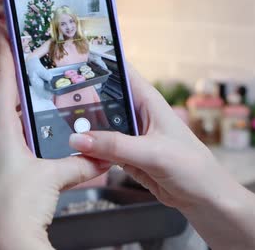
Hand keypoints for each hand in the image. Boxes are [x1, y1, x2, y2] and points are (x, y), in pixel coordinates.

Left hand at [0, 29, 109, 249]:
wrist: (4, 244)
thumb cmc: (14, 208)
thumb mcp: (52, 179)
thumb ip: (79, 165)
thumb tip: (102, 160)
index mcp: (1, 133)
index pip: (2, 82)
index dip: (4, 53)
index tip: (3, 29)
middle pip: (10, 102)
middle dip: (23, 82)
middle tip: (36, 62)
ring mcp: (0, 161)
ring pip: (19, 127)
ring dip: (32, 114)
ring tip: (51, 100)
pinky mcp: (8, 177)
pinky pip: (25, 149)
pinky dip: (38, 141)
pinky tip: (55, 145)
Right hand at [68, 68, 254, 249]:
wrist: (204, 199)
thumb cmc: (192, 167)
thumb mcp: (152, 153)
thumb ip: (115, 145)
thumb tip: (79, 139)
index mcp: (148, 100)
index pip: (121, 71)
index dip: (99, 61)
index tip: (73, 56)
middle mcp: (137, 114)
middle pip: (103, 98)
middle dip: (81, 96)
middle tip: (51, 95)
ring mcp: (130, 135)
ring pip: (98, 125)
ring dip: (82, 126)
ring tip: (53, 121)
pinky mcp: (125, 155)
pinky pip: (100, 148)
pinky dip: (88, 149)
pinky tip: (70, 148)